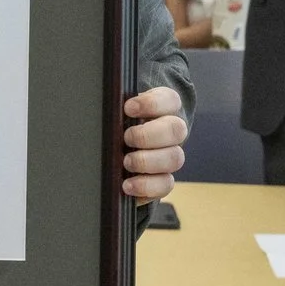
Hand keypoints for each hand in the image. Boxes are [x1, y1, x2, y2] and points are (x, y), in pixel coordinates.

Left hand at [122, 85, 186, 201]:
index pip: (170, 100)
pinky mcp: (163, 181)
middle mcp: (170, 133)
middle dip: (149, 135)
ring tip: (125, 162)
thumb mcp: (114, 117)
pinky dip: (146, 186)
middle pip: (177, 129)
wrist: (111, 156)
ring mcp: (169, 158)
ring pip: (175, 158)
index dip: (152, 103)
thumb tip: (108, 116)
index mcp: (161, 109)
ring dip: (148, 161)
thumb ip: (115, 113)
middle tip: (126, 138)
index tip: (128, 108)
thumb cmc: (114, 128)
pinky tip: (127, 185)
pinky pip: (166, 185)